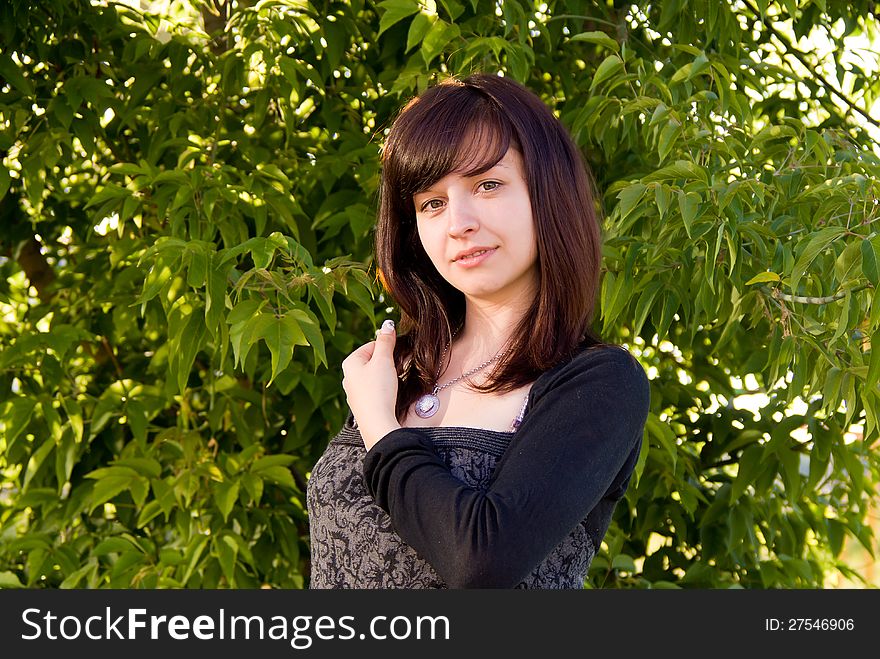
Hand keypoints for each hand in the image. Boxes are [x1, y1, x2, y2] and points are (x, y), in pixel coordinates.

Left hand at [341, 319, 401, 449]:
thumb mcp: (384, 360)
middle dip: (387, 361)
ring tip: (395, 381)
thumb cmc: (378, 390)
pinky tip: (389, 394)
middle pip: (372, 360)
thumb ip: (385, 341)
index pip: (371, 345)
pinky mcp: (362, 404)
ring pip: (373, 375)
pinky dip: (383, 388)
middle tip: (398, 367)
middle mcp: (348, 377)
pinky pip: (374, 389)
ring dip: (386, 375)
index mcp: (350, 362)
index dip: (387, 347)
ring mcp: (354, 392)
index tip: (398, 353)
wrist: (377, 422)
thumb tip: (387, 325)